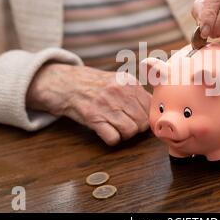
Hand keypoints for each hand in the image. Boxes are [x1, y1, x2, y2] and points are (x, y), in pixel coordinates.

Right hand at [26, 64, 150, 145]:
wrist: (65, 83)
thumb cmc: (93, 84)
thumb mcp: (118, 80)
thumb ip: (135, 92)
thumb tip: (154, 108)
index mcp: (129, 82)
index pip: (150, 107)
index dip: (146, 116)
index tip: (139, 118)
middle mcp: (119, 92)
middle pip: (142, 121)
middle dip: (137, 127)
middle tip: (126, 125)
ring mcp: (106, 105)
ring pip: (130, 131)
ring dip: (125, 134)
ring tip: (116, 128)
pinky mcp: (93, 118)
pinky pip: (113, 138)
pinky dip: (112, 139)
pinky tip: (106, 131)